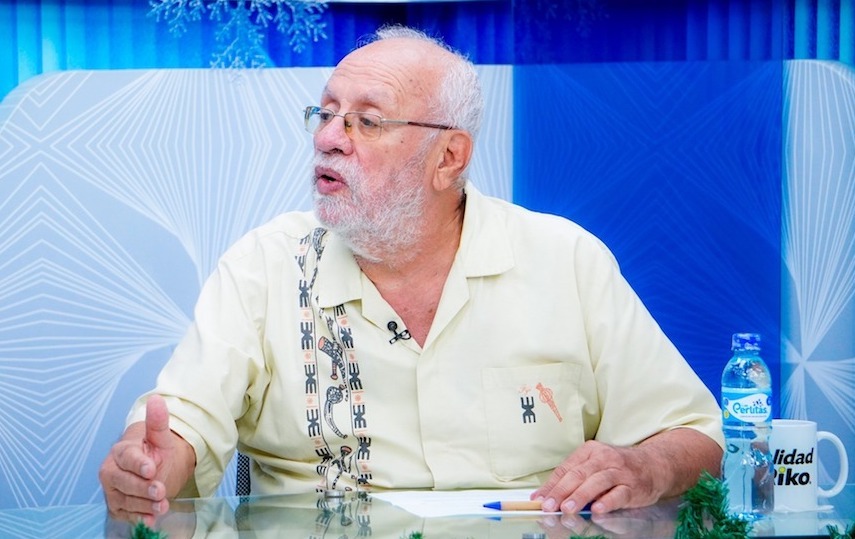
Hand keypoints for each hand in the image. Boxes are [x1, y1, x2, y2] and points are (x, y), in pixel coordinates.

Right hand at [99, 395, 194, 524]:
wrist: (156, 470)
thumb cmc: (156, 452)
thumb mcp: (162, 438)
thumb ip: (158, 422)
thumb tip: (156, 399)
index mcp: (121, 452)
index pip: (127, 458)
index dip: (138, 464)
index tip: (150, 468)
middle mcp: (112, 472)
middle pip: (124, 482)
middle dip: (143, 488)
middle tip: (160, 491)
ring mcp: (113, 491)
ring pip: (126, 500)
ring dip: (144, 505)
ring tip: (162, 505)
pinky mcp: (118, 506)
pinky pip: (127, 514)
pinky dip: (139, 518)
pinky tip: (151, 519)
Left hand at [532, 429, 721, 514]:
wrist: (654, 464)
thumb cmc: (618, 467)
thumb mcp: (595, 465)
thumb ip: (574, 478)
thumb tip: (547, 495)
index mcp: (590, 451)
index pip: (566, 469)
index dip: (551, 485)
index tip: (539, 499)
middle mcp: (604, 458)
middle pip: (579, 474)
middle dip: (561, 491)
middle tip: (549, 505)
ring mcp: (620, 472)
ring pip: (596, 482)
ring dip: (580, 496)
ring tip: (567, 508)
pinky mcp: (633, 486)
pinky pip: (618, 494)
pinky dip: (607, 502)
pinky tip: (597, 509)